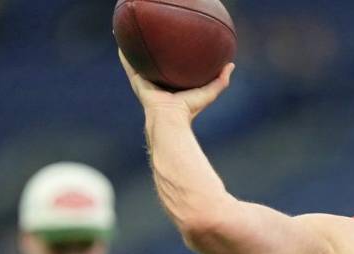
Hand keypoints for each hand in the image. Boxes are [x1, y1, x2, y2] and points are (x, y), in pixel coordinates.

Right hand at [118, 49, 233, 120]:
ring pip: (140, 63)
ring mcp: (147, 82)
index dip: (175, 59)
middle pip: (156, 64)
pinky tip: (122, 42)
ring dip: (137, 51)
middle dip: (155, 53)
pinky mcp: (137, 81)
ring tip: (135, 35)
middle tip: (156, 38)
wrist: (170, 118)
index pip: (174, 69)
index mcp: (174, 85)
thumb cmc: (190, 109)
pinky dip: (125, 55)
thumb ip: (221, 80)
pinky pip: (130, 66)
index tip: (177, 47)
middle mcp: (159, 83)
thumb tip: (231, 64)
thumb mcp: (209, 92)